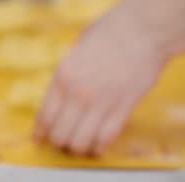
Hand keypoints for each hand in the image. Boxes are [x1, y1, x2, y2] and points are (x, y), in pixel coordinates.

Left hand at [33, 1, 169, 155]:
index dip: (41, 133)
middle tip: (65, 141)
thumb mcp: (76, 52)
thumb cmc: (111, 34)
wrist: (144, 30)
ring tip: (83, 145)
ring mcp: (101, 103)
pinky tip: (99, 146)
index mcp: (63, 76)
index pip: (45, 116)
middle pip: (60, 135)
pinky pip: (106, 138)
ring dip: (80, 148)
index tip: (40, 139)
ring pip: (81, 143)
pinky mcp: (123, 108)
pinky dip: (100, 147)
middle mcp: (78, 93)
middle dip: (61, 142)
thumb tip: (59, 100)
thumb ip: (66, 77)